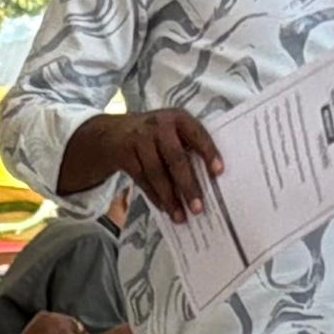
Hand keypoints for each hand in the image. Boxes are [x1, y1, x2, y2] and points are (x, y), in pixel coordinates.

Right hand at [101, 107, 225, 219]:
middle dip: (188, 186)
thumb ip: (188, 144)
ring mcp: (139, 140)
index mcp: (177, 118)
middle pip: (175, 159)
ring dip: (169, 198)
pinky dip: (154, 196)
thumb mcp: (172, 129)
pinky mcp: (125, 156)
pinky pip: (142, 180)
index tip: (218, 172)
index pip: (197, 135)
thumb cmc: (154, 134)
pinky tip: (164, 208)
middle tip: (198, 207)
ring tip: (180, 215)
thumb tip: (208, 178)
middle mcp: (158, 126)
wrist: (114, 132)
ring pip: (156, 173)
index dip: (208, 153)